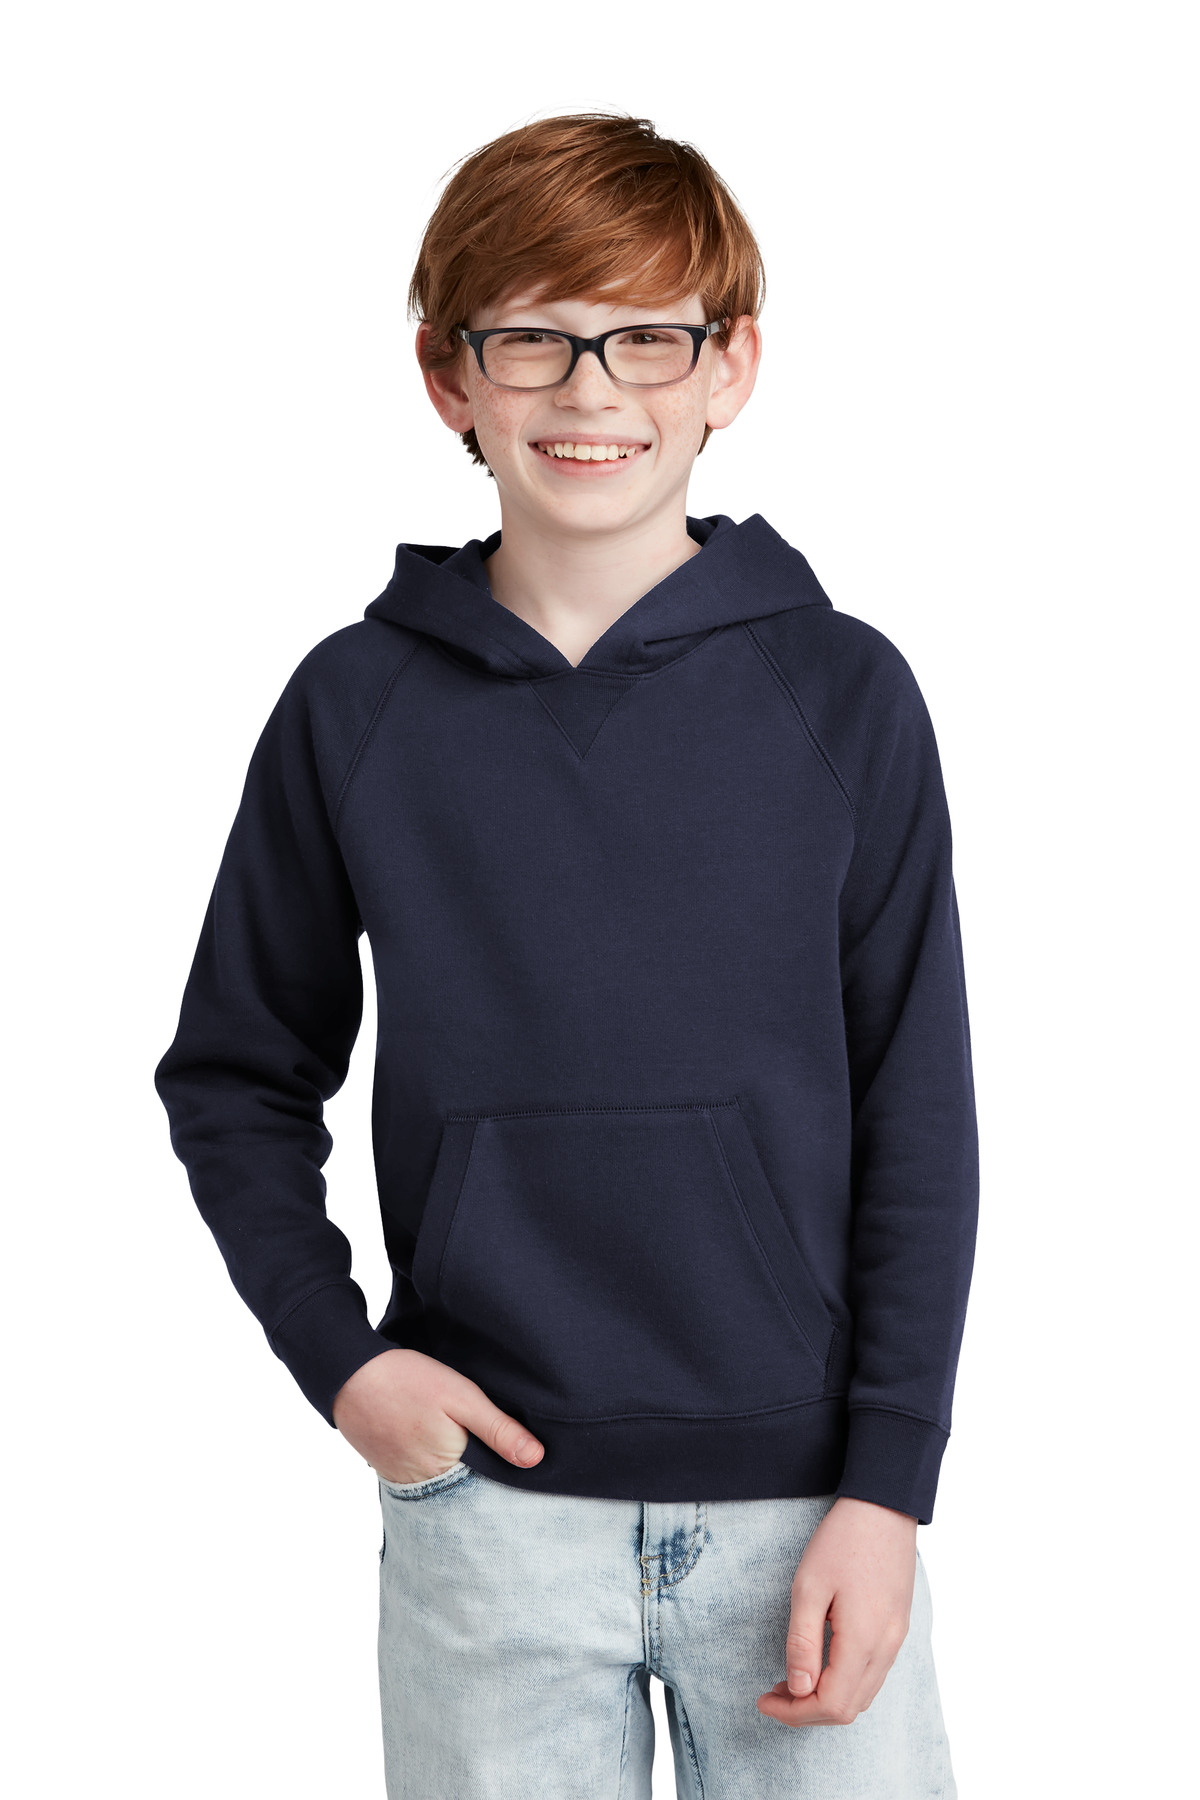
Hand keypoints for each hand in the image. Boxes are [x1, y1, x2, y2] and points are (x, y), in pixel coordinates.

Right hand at [331, 1348, 544, 1484]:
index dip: (507, 1479)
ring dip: (460, 1472)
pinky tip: (443, 1445)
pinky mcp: (390, 1468)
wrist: (348, 1373)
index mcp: (447, 1472)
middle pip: (466, 1491)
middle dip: (485, 1478)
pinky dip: (437, 1466)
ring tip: (475, 1450)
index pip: (489, 1491)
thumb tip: (536, 1459)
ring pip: (444, 1484)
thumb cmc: (407, 1381)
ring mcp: (403, 1480)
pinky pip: (423, 1476)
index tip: (527, 1471)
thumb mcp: (462, 1397)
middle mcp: (424, 1487)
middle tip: (502, 1456)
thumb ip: (498, 1429)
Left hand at [757, 1496, 916, 1727]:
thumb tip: (798, 1690)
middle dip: (807, 1710)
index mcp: (864, 1641)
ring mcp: (896, 1638)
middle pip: (848, 1708)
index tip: (763, 1700)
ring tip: (791, 1681)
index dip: (794, 1713)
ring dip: (826, 1698)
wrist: (884, 1506)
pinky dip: (844, 1682)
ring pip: (863, 1695)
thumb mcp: (809, 1587)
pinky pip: (872, 1674)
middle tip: (773, 1692)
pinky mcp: (897, 1627)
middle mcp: (886, 1648)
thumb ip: (803, 1642)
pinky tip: (821, 1664)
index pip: (831, 1705)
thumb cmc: (843, 1541)